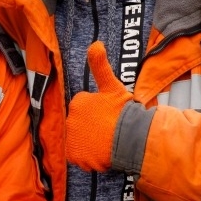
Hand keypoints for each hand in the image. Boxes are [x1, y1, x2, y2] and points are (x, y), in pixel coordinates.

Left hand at [65, 41, 134, 171]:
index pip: (85, 106)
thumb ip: (100, 65)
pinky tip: (102, 152)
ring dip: (91, 141)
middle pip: (82, 123)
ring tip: (107, 141)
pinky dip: (89, 157)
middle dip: (93, 126)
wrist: (130, 137)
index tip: (110, 114)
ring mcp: (72, 139)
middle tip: (110, 128)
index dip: (99, 111)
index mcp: (78, 102)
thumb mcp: (112, 85)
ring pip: (82, 140)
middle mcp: (70, 119)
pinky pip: (80, 156)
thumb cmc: (123, 111)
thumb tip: (95, 43)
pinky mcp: (75, 156)